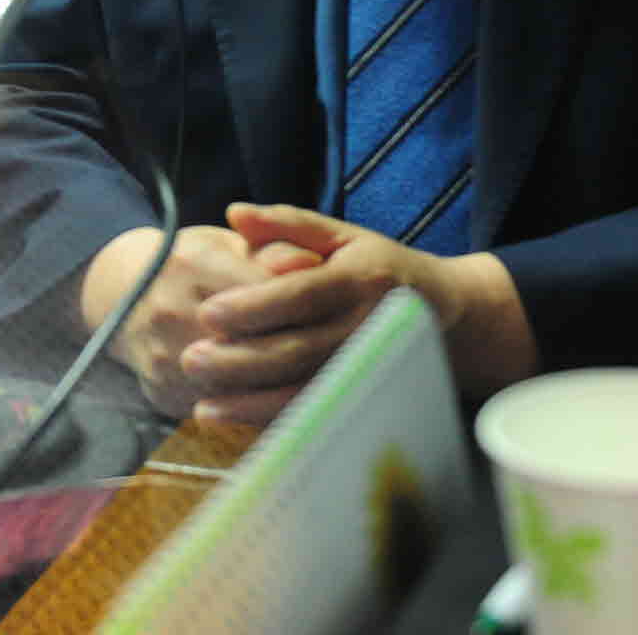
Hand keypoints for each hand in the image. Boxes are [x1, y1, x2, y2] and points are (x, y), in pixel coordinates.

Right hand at [86, 223, 329, 419]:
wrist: (120, 292)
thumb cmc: (189, 263)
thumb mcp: (226, 244)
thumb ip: (272, 248)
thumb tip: (311, 265)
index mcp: (192, 261)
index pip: (261, 291)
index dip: (299, 306)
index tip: (330, 314)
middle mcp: (170, 308)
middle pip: (249, 343)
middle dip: (294, 351)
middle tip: (330, 355)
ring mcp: (162, 354)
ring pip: (235, 384)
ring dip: (274, 387)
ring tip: (309, 381)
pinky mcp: (160, 390)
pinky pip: (217, 409)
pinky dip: (248, 407)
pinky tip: (275, 399)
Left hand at [175, 204, 533, 423]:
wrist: (446, 312)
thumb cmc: (380, 267)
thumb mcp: (341, 235)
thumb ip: (286, 224)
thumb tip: (234, 213)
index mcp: (360, 280)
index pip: (301, 296)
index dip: (254, 307)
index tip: (208, 313)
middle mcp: (368, 328)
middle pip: (300, 351)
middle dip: (242, 361)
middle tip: (191, 360)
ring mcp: (371, 370)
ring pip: (308, 392)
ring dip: (253, 403)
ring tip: (204, 406)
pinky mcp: (369, 399)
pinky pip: (320, 416)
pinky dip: (276, 424)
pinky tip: (238, 423)